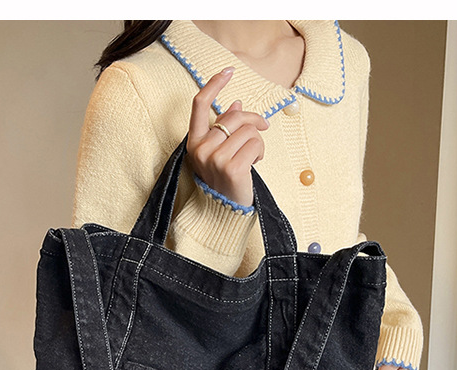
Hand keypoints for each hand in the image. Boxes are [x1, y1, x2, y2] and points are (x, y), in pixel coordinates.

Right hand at [187, 67, 269, 206]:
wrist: (224, 211)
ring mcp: (214, 159)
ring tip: (253, 156)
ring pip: (248, 130)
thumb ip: (224, 128)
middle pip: (234, 116)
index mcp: (193, 141)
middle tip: (263, 127)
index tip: (229, 71)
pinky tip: (255, 163)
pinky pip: (255, 144)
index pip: (199, 105)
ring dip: (257, 141)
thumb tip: (236, 105)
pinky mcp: (231, 168)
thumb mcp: (218, 152)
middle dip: (253, 120)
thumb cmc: (223, 180)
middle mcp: (201, 149)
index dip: (214, 84)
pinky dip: (260, 152)